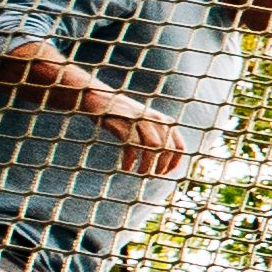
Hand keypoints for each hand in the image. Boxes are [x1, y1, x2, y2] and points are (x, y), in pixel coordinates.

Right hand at [10, 48, 187, 179]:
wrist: (92, 95)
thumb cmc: (117, 113)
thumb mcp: (139, 120)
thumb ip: (152, 134)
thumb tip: (162, 157)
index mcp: (161, 118)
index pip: (179, 143)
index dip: (175, 161)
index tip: (165, 173)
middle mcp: (152, 117)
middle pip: (167, 147)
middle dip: (161, 166)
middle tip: (150, 176)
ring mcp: (136, 118)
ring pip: (154, 146)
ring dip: (148, 165)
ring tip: (139, 174)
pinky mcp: (120, 122)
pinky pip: (132, 144)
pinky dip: (131, 160)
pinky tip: (125, 168)